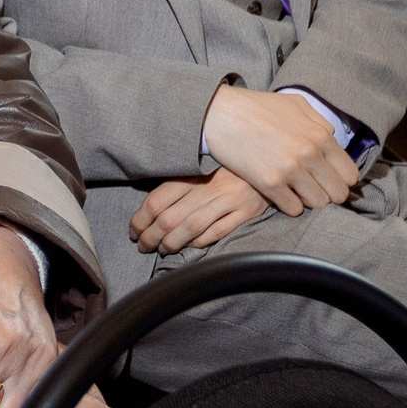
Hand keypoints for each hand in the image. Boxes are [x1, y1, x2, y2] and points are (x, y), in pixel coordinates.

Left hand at [129, 170, 271, 253]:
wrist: (272, 158)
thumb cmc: (230, 165)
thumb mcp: (204, 166)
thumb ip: (181, 183)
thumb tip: (149, 210)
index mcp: (195, 171)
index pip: (158, 198)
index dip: (141, 218)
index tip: (134, 230)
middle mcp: (210, 185)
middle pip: (170, 217)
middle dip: (151, 236)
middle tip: (142, 245)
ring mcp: (230, 199)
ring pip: (191, 227)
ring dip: (171, 243)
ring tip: (161, 249)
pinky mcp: (247, 212)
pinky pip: (217, 232)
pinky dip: (199, 242)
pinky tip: (189, 247)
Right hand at [199, 86, 358, 215]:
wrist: (221, 113)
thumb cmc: (258, 107)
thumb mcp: (296, 104)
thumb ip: (319, 122)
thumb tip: (332, 138)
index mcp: (321, 135)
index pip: (350, 175)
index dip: (341, 180)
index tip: (328, 179)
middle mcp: (310, 154)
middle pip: (338, 194)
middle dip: (328, 193)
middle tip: (313, 188)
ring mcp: (290, 170)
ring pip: (318, 204)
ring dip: (308, 200)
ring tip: (296, 191)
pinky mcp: (269, 183)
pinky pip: (293, 209)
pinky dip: (289, 205)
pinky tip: (280, 193)